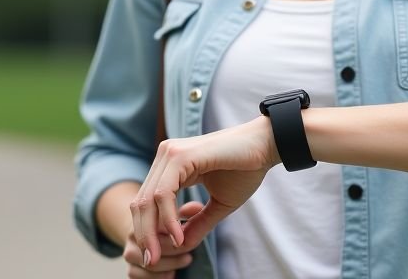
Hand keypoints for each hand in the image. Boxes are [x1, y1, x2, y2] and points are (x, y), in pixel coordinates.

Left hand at [129, 117, 277, 271]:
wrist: (266, 146)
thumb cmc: (245, 170)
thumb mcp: (218, 204)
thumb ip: (198, 223)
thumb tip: (180, 247)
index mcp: (171, 165)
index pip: (147, 202)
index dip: (147, 231)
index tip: (156, 256)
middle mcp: (165, 156)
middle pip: (141, 203)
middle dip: (145, 235)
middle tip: (152, 261)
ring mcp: (170, 153)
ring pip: (148, 200)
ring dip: (153, 231)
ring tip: (163, 253)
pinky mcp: (180, 155)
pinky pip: (163, 193)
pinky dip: (168, 219)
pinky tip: (179, 236)